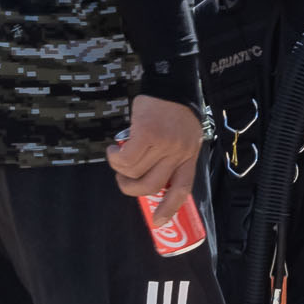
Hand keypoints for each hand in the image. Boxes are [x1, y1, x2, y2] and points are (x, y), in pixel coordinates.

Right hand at [108, 95, 202, 217]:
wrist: (170, 82)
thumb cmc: (173, 110)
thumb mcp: (183, 135)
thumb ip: (173, 155)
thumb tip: (151, 178)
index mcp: (190, 154)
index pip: (182, 188)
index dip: (169, 207)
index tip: (158, 222)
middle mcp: (179, 151)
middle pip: (152, 185)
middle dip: (131, 188)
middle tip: (123, 179)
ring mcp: (165, 143)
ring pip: (135, 171)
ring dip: (119, 168)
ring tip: (116, 156)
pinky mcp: (148, 134)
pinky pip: (126, 158)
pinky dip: (115, 158)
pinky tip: (113, 149)